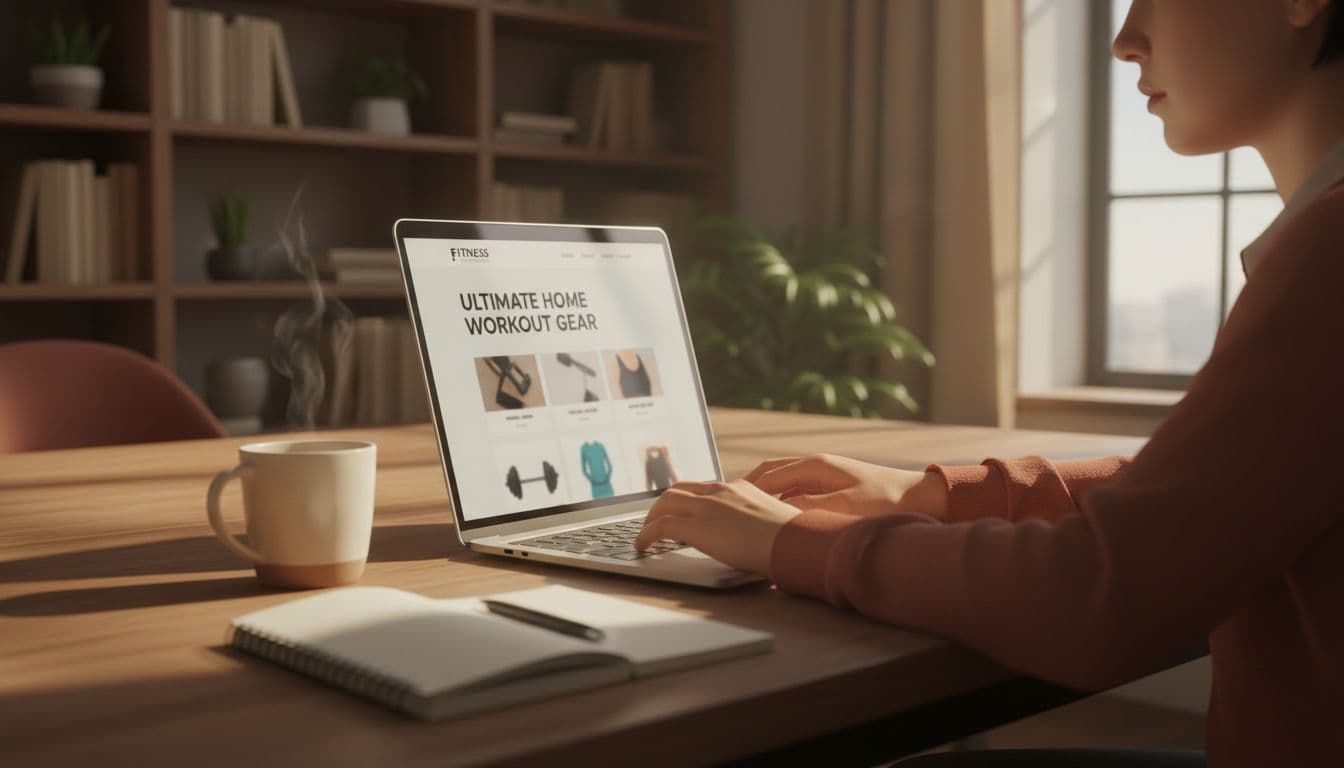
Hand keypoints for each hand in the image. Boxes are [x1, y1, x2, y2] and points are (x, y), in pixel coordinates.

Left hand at [634, 479, 801, 574]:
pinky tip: (642, 545)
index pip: (703, 487)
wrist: (793, 541)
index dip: (687, 498)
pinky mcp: (695, 526)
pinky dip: (646, 534)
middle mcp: (719, 491)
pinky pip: (660, 526)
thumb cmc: (791, 539)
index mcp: (738, 488)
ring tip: (645, 532)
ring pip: (664, 503)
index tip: (680, 509)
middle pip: (678, 490)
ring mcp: (705, 507)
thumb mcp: (772, 521)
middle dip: (662, 504)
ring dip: (651, 517)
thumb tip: (755, 534)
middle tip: (656, 519)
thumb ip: (756, 521)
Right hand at [744, 454, 947, 519]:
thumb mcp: (843, 507)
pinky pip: (794, 487)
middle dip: (746, 488)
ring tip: (742, 510)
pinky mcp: (832, 483)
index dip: (743, 491)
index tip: (722, 504)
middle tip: (724, 506)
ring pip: (781, 480)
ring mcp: (824, 472)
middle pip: (769, 473)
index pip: (767, 477)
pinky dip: (778, 497)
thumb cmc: (884, 501)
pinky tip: (775, 514)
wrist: (919, 496)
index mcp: (815, 466)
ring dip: (762, 493)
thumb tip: (775, 510)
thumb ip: (807, 507)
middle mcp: (816, 464)